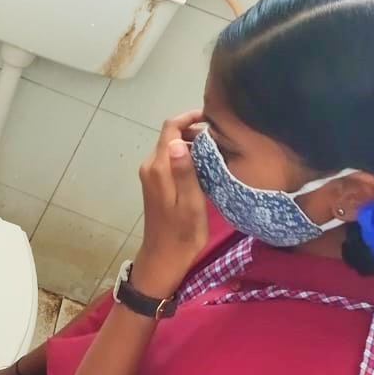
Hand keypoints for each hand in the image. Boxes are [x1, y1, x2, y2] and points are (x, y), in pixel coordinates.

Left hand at [133, 111, 209, 296]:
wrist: (164, 258)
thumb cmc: (181, 233)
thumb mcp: (190, 203)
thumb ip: (184, 171)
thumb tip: (179, 141)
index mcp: (159, 167)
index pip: (171, 127)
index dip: (190, 116)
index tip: (214, 117)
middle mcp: (151, 166)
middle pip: (171, 135)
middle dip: (194, 130)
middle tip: (222, 137)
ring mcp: (151, 174)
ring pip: (172, 147)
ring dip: (192, 144)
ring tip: (218, 150)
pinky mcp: (156, 183)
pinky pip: (171, 160)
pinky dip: (187, 156)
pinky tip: (206, 166)